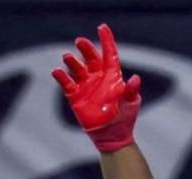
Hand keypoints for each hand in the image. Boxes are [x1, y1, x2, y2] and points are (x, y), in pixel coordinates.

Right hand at [52, 24, 141, 153]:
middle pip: (90, 57)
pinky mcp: (75, 97)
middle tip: (79, 41)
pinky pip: (66, 83)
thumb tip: (135, 79)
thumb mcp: (130, 103)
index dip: (106, 40)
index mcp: (112, 76)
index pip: (109, 54)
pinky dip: (61, 77)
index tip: (102, 27)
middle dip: (85, 48)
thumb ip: (130, 91)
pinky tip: (56, 71)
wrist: (112, 137)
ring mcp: (86, 86)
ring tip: (68, 57)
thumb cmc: (124, 118)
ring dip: (72, 61)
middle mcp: (98, 78)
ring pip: (77, 68)